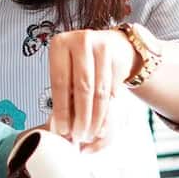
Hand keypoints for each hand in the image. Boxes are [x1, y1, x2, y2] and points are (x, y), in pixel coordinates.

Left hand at [45, 28, 135, 147]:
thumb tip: (59, 128)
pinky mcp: (118, 57)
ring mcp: (103, 47)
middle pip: (83, 87)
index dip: (62, 109)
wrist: (112, 45)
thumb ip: (63, 94)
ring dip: (96, 118)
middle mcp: (81, 41)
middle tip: (79, 136)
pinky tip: (101, 123)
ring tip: (90, 134)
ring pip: (100, 91)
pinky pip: (113, 91)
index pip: (60, 82)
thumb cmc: (81, 63)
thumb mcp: (66, 71)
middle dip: (82, 117)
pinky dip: (107, 110)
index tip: (63, 130)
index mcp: (60, 44)